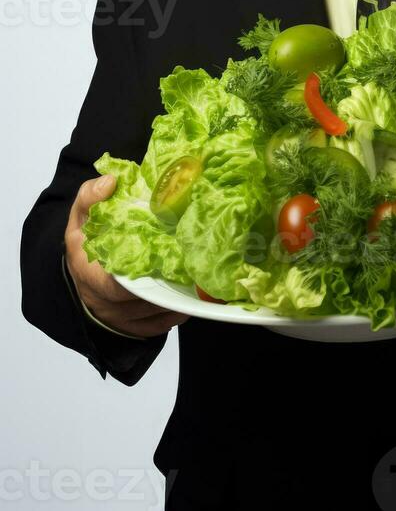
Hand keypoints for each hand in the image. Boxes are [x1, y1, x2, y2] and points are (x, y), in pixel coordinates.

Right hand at [64, 174, 190, 337]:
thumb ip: (90, 198)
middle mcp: (104, 302)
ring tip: (199, 280)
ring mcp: (118, 318)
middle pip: (143, 302)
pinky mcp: (131, 327)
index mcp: (90, 275)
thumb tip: (111, 182)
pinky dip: (176, 313)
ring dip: (177, 300)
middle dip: (169, 287)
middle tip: (195, 269)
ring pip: (154, 314)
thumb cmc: (86, 241)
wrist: (82, 270)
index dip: (142, 279)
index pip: (116, 287)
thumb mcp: (81, 216)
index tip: (167, 262)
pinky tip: (190, 297)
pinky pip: (158, 326)